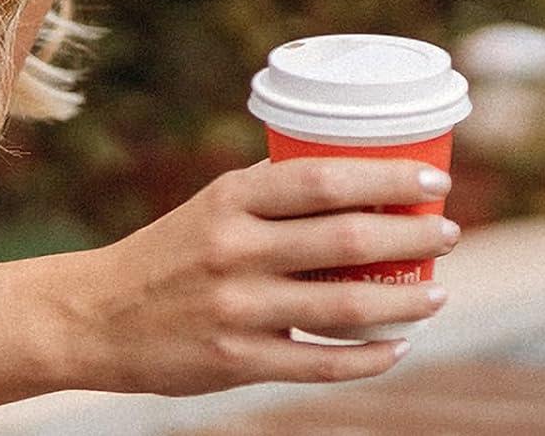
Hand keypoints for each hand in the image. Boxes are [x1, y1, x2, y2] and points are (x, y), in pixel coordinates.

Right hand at [59, 156, 458, 396]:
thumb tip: (344, 181)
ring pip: (344, 308)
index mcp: (227, 201)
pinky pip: (322, 364)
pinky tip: (397, 346)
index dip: (384, 181)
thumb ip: (266, 198)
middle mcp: (234, 249)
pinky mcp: (238, 360)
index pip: (320, 180)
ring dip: (404, 301)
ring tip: (436, 292)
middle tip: (446, 233)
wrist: (98, 314)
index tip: (431, 183)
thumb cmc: (167, 254)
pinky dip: (369, 357)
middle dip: (409, 237)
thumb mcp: (208, 209)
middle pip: (344, 240)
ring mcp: (238, 308)